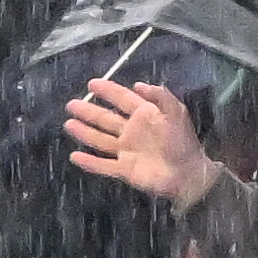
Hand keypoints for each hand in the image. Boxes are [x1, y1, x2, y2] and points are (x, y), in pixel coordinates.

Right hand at [62, 76, 221, 209]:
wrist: (188, 174)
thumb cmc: (183, 143)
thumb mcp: (176, 113)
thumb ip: (160, 96)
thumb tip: (138, 84)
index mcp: (146, 116)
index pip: (123, 100)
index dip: (109, 91)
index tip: (92, 83)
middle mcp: (133, 132)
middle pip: (106, 119)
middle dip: (89, 111)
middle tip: (71, 104)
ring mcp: (127, 151)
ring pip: (100, 140)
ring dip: (84, 132)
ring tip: (69, 123)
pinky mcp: (124, 169)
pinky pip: (103, 165)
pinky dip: (89, 162)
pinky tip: (75, 156)